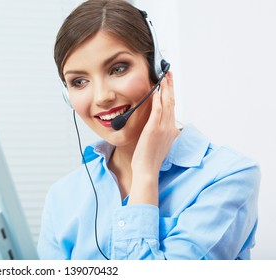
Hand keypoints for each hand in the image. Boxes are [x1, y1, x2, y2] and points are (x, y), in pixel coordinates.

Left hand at [129, 71, 178, 204]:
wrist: (147, 169)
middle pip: (172, 102)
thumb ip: (160, 132)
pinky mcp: (154, 129)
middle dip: (171, 87)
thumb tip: (157, 124)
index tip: (169, 84)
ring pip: (166, 104)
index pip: (172, 108)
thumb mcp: (158, 143)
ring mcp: (163, 128)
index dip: (171, 94)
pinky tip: (156, 91)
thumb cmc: (150, 158)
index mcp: (170, 130)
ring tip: (164, 77)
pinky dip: (157, 100)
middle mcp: (169, 127)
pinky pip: (157, 111)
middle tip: (169, 74)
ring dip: (166, 89)